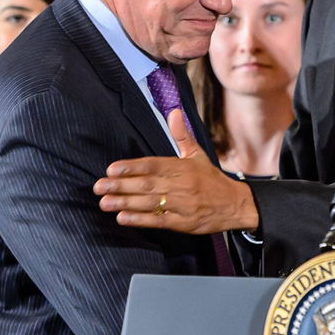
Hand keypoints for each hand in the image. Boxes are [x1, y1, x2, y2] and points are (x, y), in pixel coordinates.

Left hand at [95, 110, 259, 232]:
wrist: (236, 204)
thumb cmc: (212, 180)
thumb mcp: (198, 155)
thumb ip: (182, 136)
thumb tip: (174, 112)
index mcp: (183, 167)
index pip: (153, 165)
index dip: (131, 167)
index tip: (111, 169)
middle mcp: (181, 185)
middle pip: (147, 184)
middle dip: (120, 186)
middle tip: (98, 187)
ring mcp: (182, 204)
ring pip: (149, 203)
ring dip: (125, 203)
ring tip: (104, 202)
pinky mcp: (184, 222)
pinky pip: (159, 220)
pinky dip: (140, 219)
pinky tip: (123, 218)